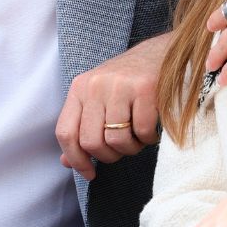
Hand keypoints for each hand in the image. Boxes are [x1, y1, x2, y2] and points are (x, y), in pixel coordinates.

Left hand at [57, 34, 171, 179]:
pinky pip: (141, 131)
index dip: (76, 159)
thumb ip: (82, 127)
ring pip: (116, 140)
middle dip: (109, 156)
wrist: (160, 53)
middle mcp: (95, 85)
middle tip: (122, 151)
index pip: (65, 133)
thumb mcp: (98, 99)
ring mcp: (119, 86)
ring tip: (138, 140)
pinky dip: (147, 139)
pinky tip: (151, 131)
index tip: (89, 173)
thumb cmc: (128, 82)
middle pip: (91, 142)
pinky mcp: (145, 88)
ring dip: (130, 149)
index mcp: (79, 88)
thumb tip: (67, 161)